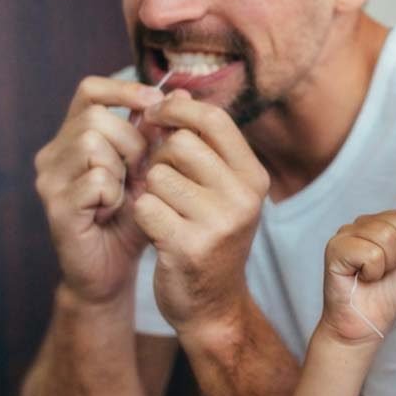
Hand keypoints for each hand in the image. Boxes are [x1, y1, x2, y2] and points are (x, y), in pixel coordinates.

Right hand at [34, 76, 163, 303]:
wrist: (113, 270)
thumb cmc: (132, 218)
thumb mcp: (151, 170)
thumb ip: (160, 134)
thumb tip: (181, 93)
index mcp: (73, 137)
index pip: (90, 91)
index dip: (123, 90)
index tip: (155, 103)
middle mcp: (54, 154)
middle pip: (96, 117)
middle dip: (131, 141)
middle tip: (141, 172)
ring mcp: (50, 180)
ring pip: (92, 143)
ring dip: (122, 168)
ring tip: (125, 193)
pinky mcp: (55, 206)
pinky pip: (95, 180)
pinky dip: (114, 194)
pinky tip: (113, 211)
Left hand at [132, 91, 270, 336]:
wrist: (213, 306)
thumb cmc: (209, 236)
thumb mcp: (220, 188)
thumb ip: (201, 143)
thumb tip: (174, 90)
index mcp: (254, 177)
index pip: (214, 119)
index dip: (178, 110)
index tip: (156, 115)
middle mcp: (244, 197)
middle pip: (181, 144)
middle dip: (159, 157)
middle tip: (159, 179)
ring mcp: (219, 223)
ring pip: (158, 175)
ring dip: (149, 190)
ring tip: (162, 209)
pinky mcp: (188, 246)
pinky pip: (145, 207)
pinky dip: (141, 216)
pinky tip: (155, 231)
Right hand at [319, 204, 395, 345]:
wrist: (367, 325)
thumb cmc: (390, 297)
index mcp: (388, 222)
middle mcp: (367, 222)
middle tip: (391, 270)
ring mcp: (349, 233)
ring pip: (387, 235)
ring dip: (388, 264)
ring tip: (376, 275)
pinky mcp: (336, 247)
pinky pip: (371, 253)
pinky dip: (373, 272)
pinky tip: (363, 277)